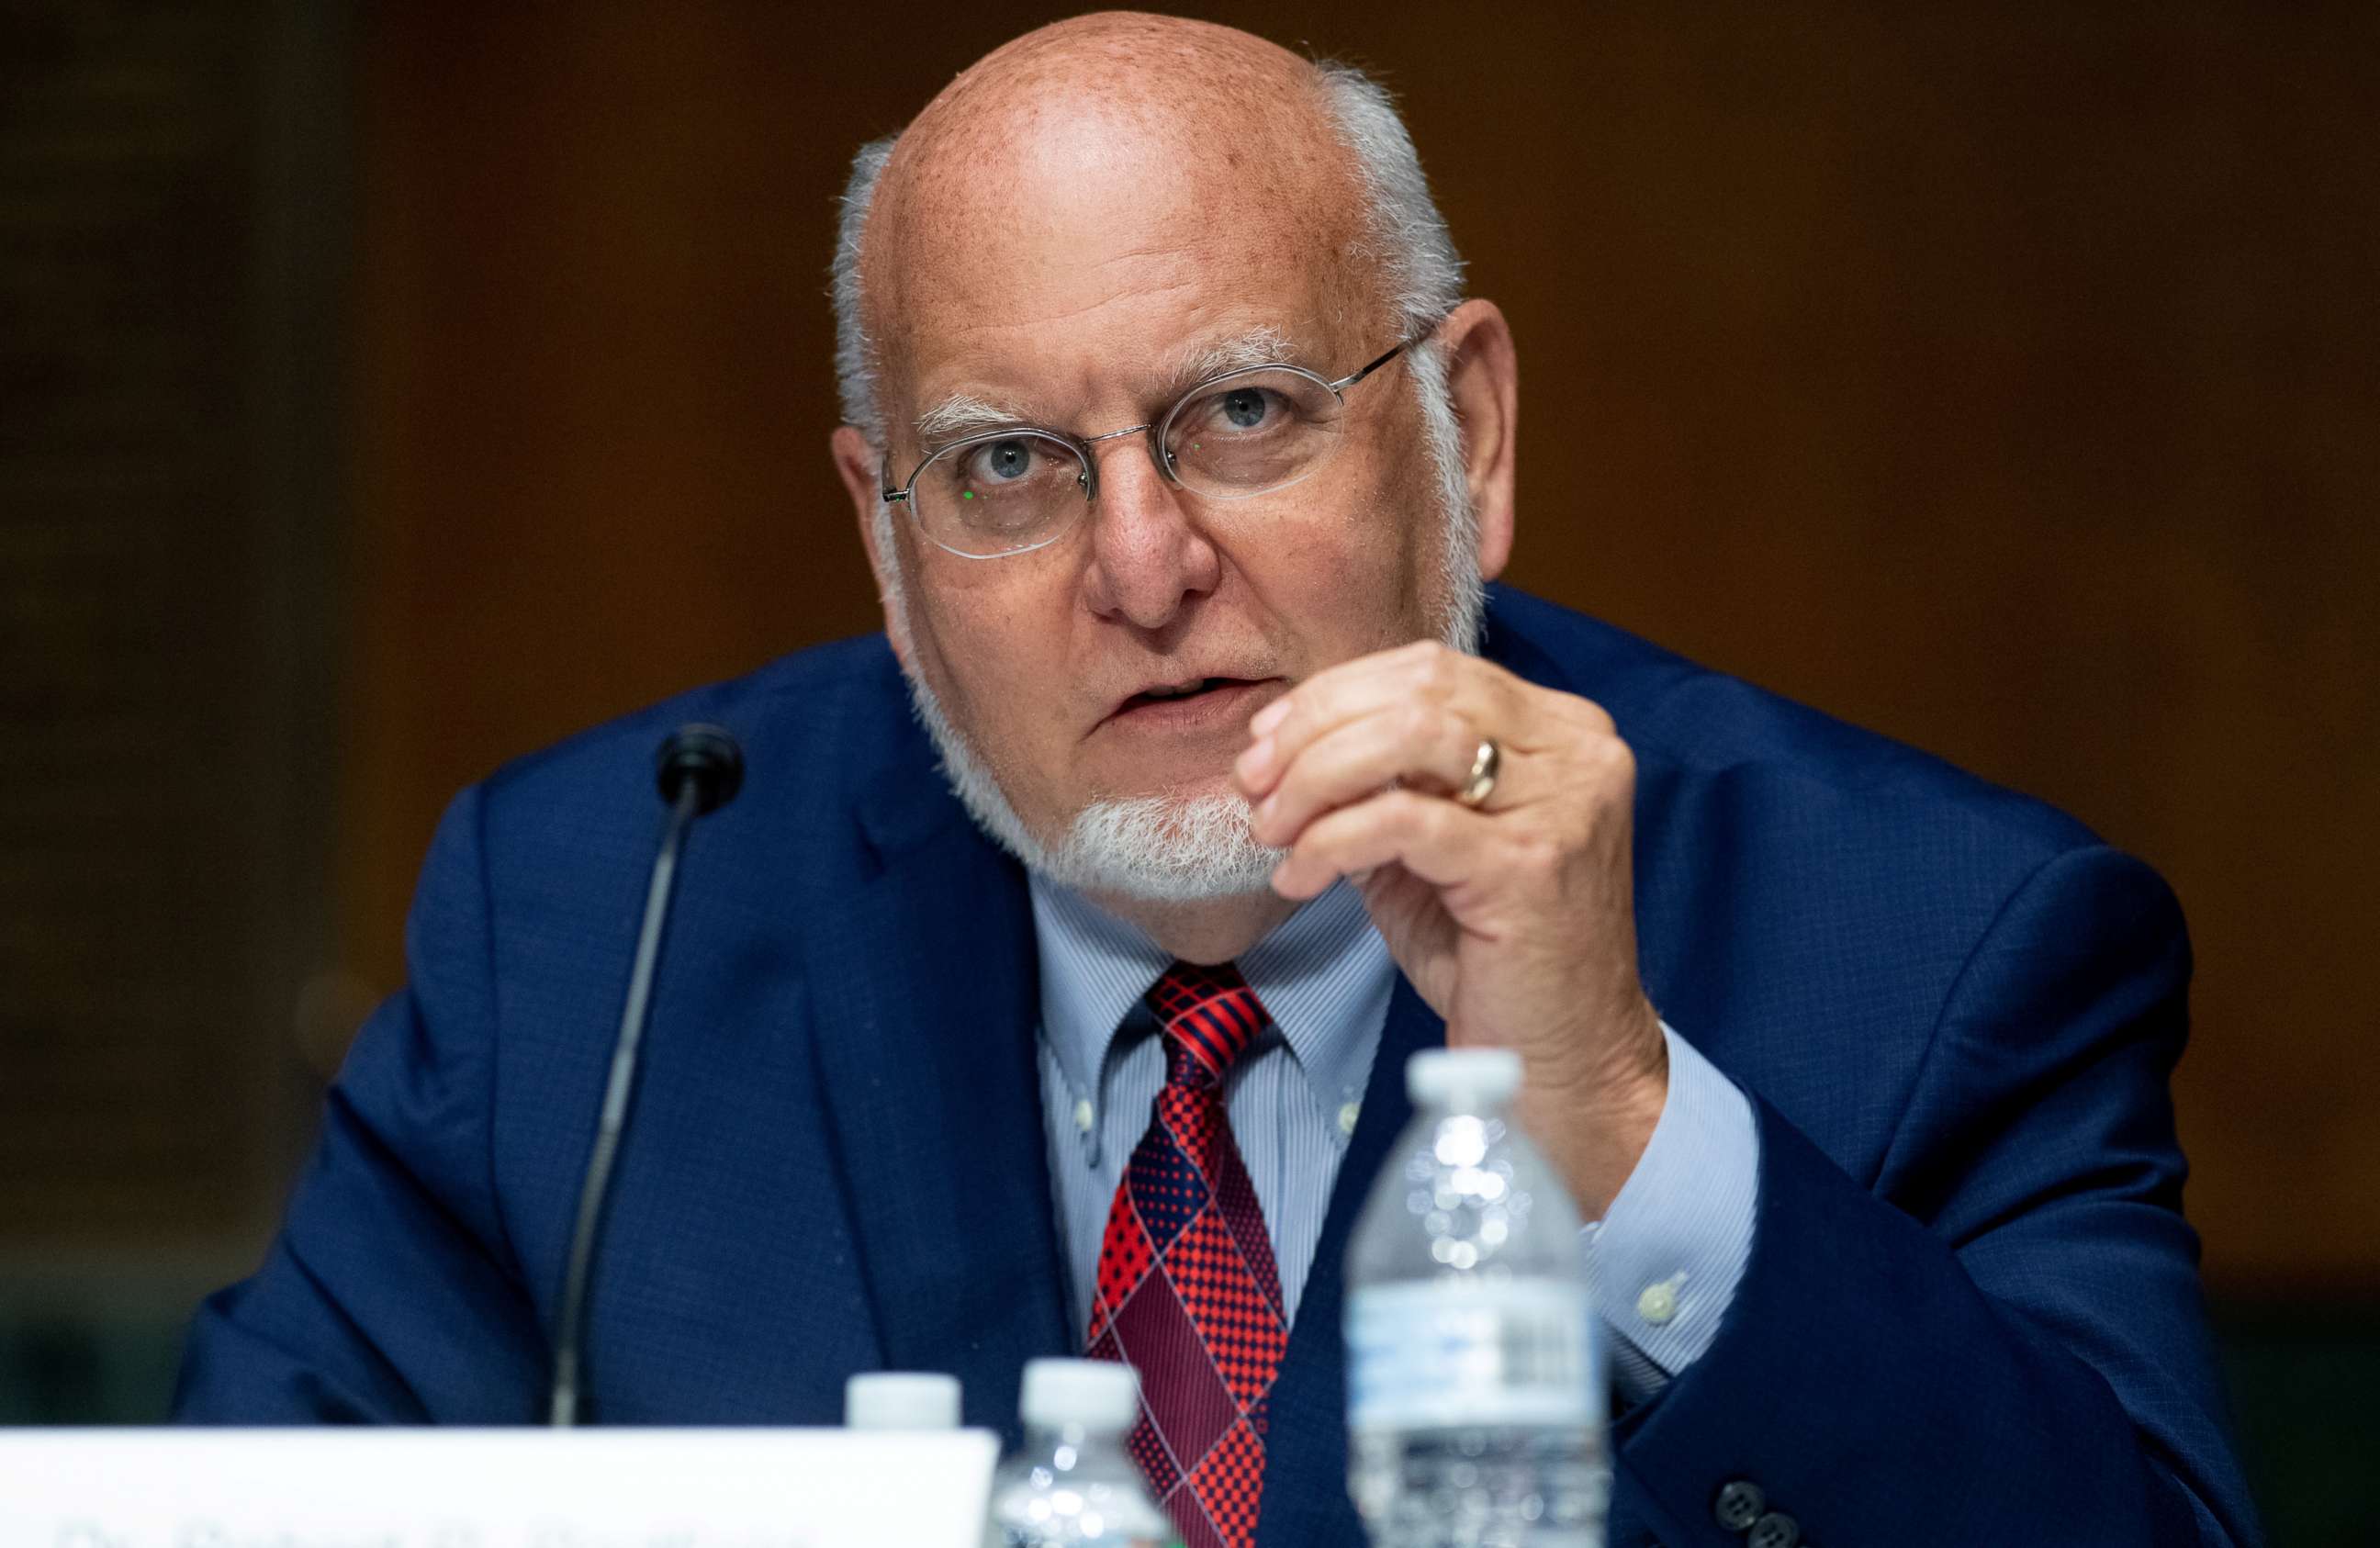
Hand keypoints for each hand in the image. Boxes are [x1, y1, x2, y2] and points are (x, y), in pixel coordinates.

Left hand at [1231, 640, 1666, 1216]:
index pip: (1431, 668)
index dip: (1335, 694)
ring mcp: (1563, 804)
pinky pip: (1402, 821)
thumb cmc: (1493, 954)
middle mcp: (1577, 751)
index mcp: (1559, 730)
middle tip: (1253, 785)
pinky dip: (1331, 841)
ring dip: (1316, 778)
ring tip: (1273, 831)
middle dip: (1313, 731)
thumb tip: (1280, 745)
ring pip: (1410, 738)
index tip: (1266, 742)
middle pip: (1418, 689)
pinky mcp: (1530, 866)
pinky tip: (1299, 877)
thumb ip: (1379, 783)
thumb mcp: (1428, 846)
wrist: (1562, 1057)